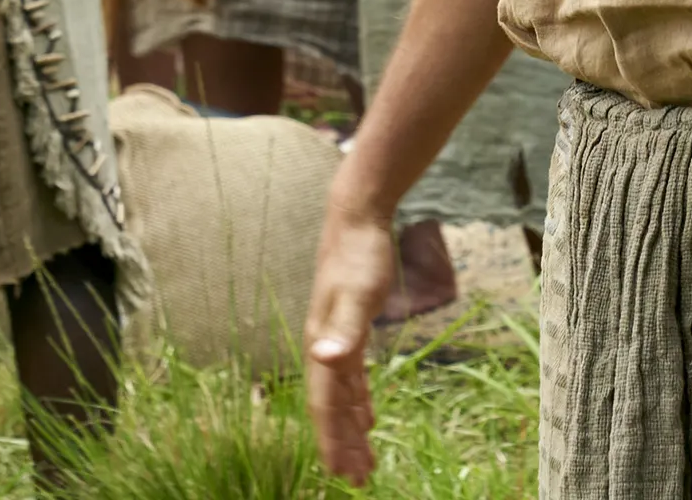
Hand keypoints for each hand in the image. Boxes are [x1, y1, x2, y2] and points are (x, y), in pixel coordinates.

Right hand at [304, 189, 400, 481]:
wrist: (357, 219)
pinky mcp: (350, 329)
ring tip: (363, 461)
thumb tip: (323, 359)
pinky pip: (352, 377)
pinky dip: (360, 401)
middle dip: (342, 445)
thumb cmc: (359, 255)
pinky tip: (369, 417)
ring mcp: (335, 338)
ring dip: (352, 429)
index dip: (332, 440)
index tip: (341, 473)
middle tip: (358, 480)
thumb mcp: (358, 294)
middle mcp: (324, 347)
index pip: (324, 404)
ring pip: (342, 396)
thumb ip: (344, 329)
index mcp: (322, 345)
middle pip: (331, 407)